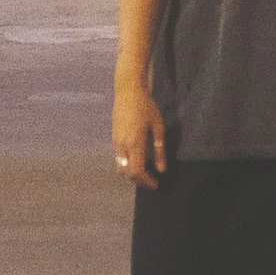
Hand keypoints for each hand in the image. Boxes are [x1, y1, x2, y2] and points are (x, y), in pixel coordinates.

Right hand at [113, 72, 167, 187]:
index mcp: (135, 142)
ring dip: (131, 174)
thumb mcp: (157, 126)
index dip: (146, 181)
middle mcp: (123, 145)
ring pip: (120, 168)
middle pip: (127, 173)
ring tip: (145, 173)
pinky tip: (137, 160)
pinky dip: (127, 165)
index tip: (156, 184)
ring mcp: (116, 142)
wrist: (128, 90)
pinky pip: (119, 159)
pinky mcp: (114, 138)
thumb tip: (162, 169)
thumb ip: (159, 149)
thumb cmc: (146, 106)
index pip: (137, 171)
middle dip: (139, 181)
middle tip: (151, 181)